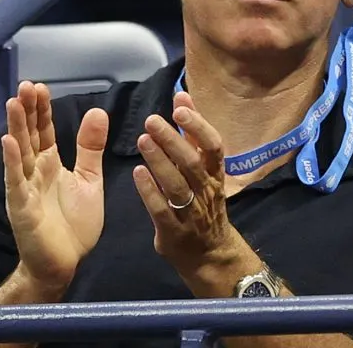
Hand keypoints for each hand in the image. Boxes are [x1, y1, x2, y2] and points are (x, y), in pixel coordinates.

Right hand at [2, 81, 108, 290]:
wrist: (65, 262)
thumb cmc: (74, 224)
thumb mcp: (89, 180)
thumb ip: (90, 148)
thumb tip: (97, 112)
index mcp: (50, 164)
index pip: (43, 131)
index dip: (41, 110)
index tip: (39, 87)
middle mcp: (34, 171)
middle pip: (28, 135)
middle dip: (27, 111)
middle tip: (26, 86)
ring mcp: (25, 187)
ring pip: (19, 152)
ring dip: (15, 128)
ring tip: (13, 102)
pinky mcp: (21, 206)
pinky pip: (16, 181)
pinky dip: (12, 161)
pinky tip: (8, 142)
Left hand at [132, 92, 247, 277]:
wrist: (209, 254)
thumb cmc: (203, 203)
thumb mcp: (203, 169)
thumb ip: (191, 134)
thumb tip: (181, 97)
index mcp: (215, 174)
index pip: (213, 146)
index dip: (198, 126)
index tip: (180, 107)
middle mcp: (206, 192)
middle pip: (193, 163)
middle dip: (173, 141)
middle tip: (151, 121)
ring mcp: (192, 214)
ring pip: (178, 186)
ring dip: (160, 162)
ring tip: (142, 140)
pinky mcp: (174, 233)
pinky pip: (162, 211)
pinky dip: (150, 192)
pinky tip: (137, 174)